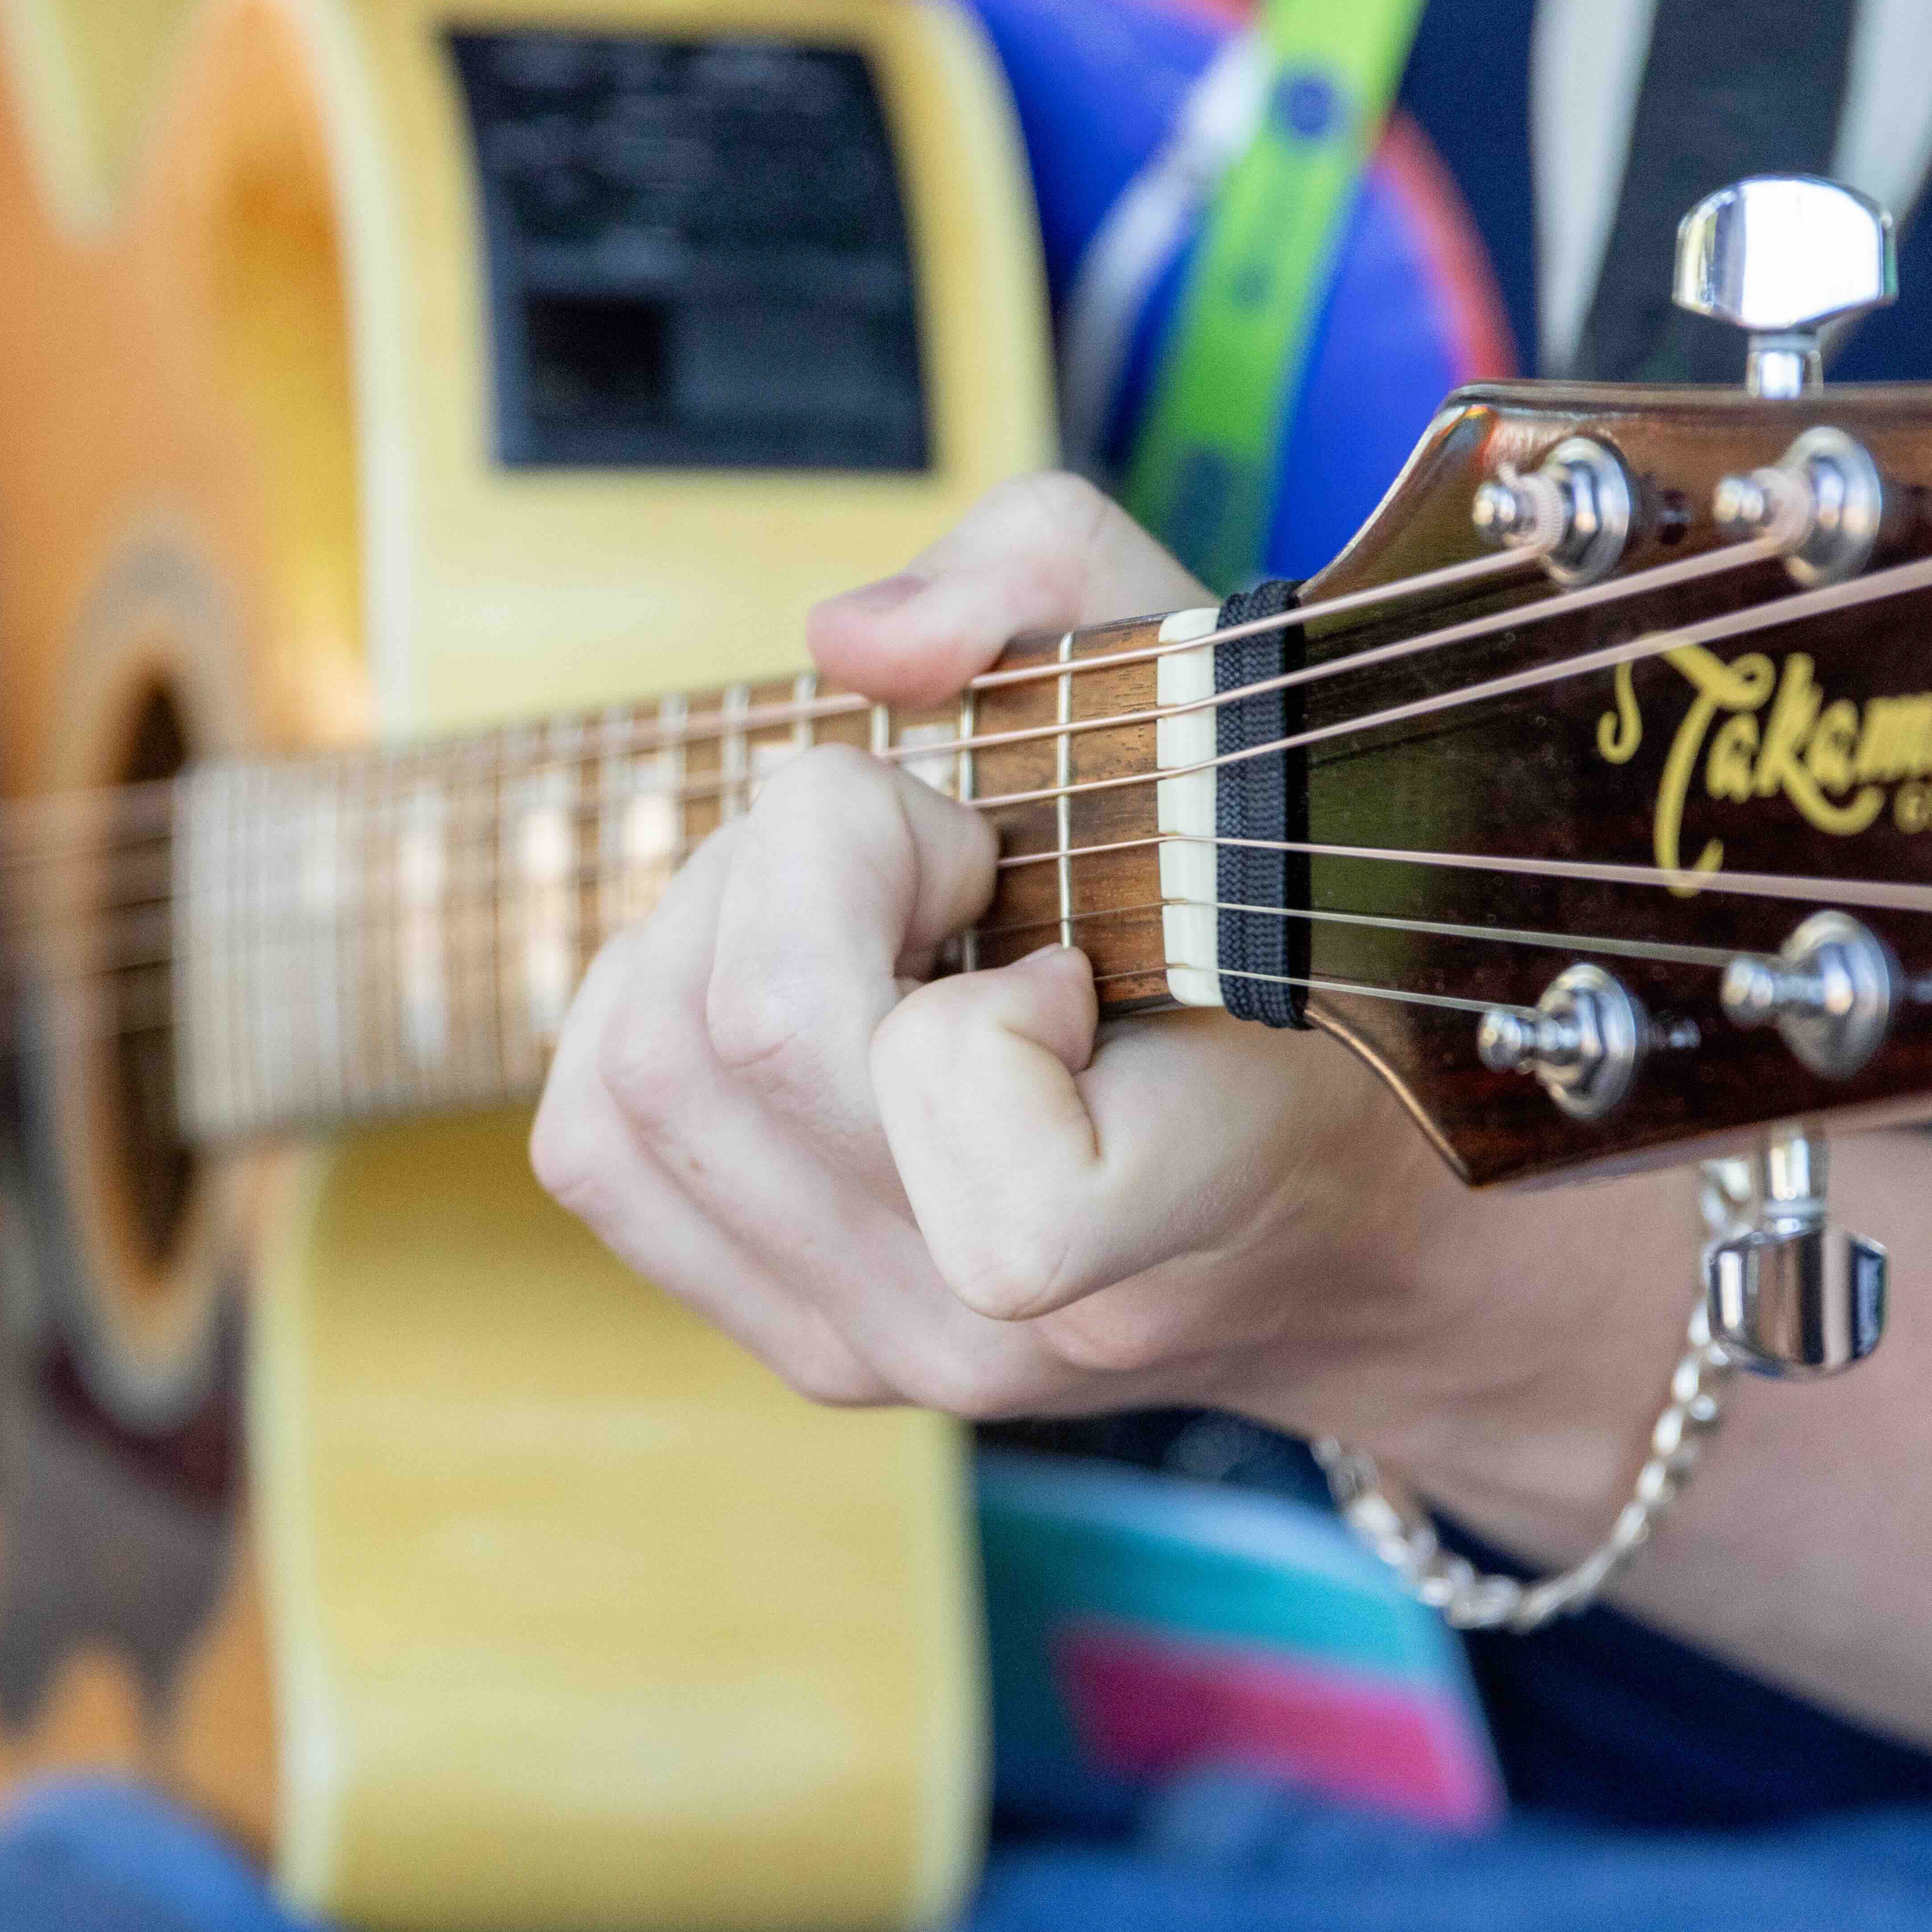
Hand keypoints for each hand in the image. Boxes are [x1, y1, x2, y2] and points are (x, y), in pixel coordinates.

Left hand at [532, 475, 1693, 1502]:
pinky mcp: (795, 1339)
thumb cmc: (1294, 954)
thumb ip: (1057, 581)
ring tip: (868, 929)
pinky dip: (649, 1017)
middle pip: (738, 1034)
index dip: (954, 931)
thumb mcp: (1227, 712)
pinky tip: (789, 994)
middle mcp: (995, 1324)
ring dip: (716, 931)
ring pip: (634, 1078)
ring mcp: (879, 1350)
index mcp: (1158, 1209)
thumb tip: (850, 641)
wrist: (1336, 1226)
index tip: (1057, 934)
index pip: (951, 1075)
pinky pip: (595, 1145)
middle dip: (807, 866)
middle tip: (942, 873)